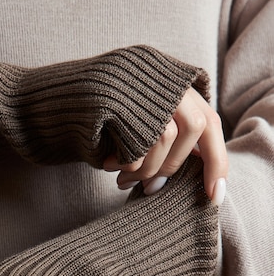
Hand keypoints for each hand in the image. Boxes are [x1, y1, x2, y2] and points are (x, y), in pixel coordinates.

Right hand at [103, 87, 227, 204]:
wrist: (58, 94)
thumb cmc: (103, 115)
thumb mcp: (144, 116)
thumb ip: (173, 133)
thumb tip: (200, 174)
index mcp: (175, 84)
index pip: (210, 123)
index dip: (217, 162)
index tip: (214, 196)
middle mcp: (163, 79)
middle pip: (193, 128)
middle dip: (172, 166)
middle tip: (150, 187)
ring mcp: (143, 86)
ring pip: (165, 137)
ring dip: (145, 169)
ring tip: (123, 177)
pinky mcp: (118, 100)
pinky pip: (137, 143)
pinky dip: (127, 164)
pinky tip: (110, 164)